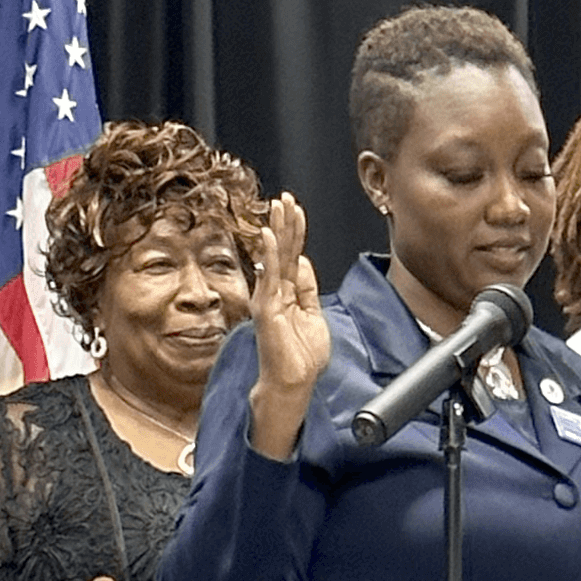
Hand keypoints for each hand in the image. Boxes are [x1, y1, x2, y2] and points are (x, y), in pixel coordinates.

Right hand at [248, 193, 329, 459]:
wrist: (294, 383)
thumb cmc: (302, 356)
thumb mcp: (313, 314)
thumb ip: (307, 289)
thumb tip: (303, 262)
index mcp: (288, 293)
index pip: (291, 255)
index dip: (294, 232)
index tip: (296, 209)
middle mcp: (275, 292)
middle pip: (281, 250)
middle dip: (284, 223)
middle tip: (285, 197)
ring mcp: (269, 298)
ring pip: (275, 257)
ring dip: (277, 230)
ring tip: (278, 205)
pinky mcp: (267, 308)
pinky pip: (269, 276)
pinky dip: (268, 254)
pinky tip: (268, 234)